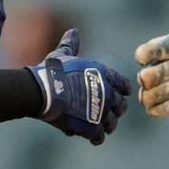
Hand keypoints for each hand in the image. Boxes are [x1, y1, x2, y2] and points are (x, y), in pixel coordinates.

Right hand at [28, 29, 130, 145]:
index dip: (122, 89)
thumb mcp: (63, 55)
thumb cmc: (52, 71)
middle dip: (116, 109)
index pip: (123, 84)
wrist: (45, 91)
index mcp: (104, 74)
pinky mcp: (92, 127)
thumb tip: (73, 31)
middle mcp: (108, 93)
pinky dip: (96, 137)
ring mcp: (101, 111)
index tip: (121, 93)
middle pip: (121, 106)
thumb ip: (71, 45)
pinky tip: (92, 137)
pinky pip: (99, 136)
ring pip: (112, 122)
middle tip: (111, 112)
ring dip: (107, 124)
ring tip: (101, 126)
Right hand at [134, 0, 168, 115]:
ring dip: (153, 95)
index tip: (142, 56)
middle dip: (148, 77)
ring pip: (151, 95)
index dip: (146, 52)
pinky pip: (164, 109)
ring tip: (162, 94)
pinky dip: (162, 108)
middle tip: (151, 78)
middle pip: (148, 75)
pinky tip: (166, 105)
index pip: (153, 49)